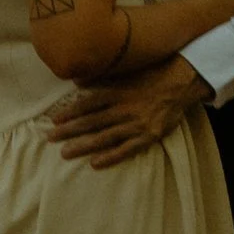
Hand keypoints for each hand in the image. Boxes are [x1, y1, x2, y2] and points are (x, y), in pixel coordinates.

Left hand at [47, 55, 208, 166]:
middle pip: (92, 121)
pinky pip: (127, 149)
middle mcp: (125, 108)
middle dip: (70, 131)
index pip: (89, 103)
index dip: (71, 111)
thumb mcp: (127, 70)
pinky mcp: (149, 136)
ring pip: (105, 137)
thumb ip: (102, 77)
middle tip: (50, 138)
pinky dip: (110, 157)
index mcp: (118, 91)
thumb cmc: (152, 74)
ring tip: (65, 153)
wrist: (182, 83)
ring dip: (83, 146)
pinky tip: (95, 163)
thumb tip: (76, 80)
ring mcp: (137, 124)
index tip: (55, 119)